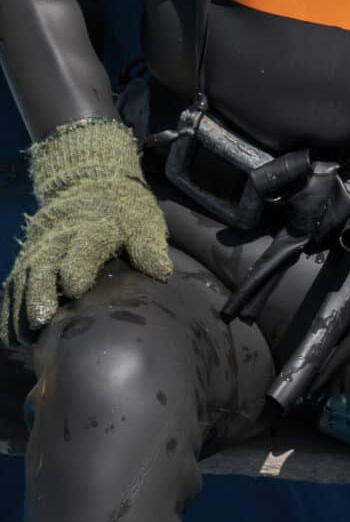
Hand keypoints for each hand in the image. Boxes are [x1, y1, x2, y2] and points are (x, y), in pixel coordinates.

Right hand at [4, 119, 170, 344]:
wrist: (88, 184)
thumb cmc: (122, 210)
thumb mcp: (142, 221)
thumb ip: (149, 247)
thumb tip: (162, 273)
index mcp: (92, 231)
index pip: (82, 249)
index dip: (77, 267)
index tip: (75, 289)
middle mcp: (58, 242)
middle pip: (44, 268)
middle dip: (40, 294)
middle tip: (40, 321)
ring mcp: (38, 253)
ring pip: (23, 281)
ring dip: (20, 309)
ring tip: (23, 337)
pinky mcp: (27, 262)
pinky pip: (12, 288)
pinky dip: (9, 311)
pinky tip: (12, 335)